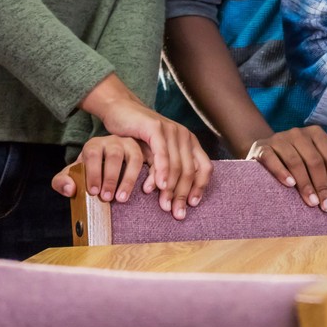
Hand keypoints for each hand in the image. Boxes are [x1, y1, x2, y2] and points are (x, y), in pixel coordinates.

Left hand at [52, 136, 144, 202]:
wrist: (103, 170)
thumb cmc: (86, 174)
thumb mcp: (71, 176)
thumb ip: (62, 181)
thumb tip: (70, 188)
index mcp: (94, 144)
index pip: (93, 154)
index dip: (93, 173)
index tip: (93, 192)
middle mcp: (113, 141)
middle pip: (114, 155)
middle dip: (111, 178)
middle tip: (107, 198)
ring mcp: (131, 146)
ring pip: (134, 157)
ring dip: (130, 179)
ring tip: (122, 198)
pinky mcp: (144, 153)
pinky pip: (150, 162)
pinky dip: (150, 176)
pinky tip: (145, 191)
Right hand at [87, 88, 212, 218]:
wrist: (122, 112)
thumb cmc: (139, 137)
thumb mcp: (158, 155)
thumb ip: (167, 170)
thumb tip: (173, 196)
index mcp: (190, 143)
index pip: (204, 168)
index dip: (200, 188)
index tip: (191, 205)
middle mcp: (185, 136)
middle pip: (190, 171)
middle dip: (183, 195)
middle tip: (176, 213)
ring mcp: (172, 130)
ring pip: (177, 165)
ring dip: (171, 188)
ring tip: (164, 205)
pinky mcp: (156, 128)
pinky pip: (162, 153)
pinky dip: (161, 171)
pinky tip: (157, 186)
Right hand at [248, 126, 326, 212]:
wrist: (264, 151)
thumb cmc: (298, 155)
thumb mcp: (318, 152)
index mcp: (316, 133)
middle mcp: (298, 133)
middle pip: (315, 161)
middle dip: (322, 186)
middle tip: (325, 206)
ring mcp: (279, 139)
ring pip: (295, 162)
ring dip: (305, 184)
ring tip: (311, 202)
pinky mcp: (261, 148)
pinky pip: (272, 159)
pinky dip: (281, 171)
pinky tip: (289, 184)